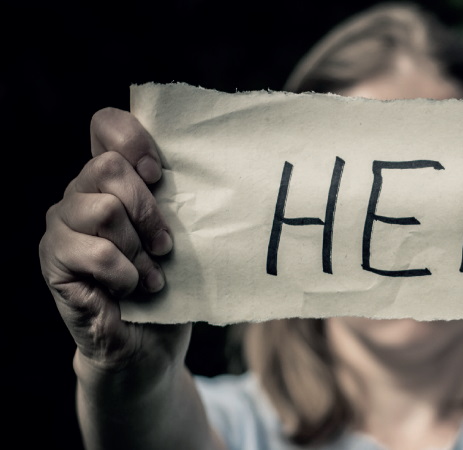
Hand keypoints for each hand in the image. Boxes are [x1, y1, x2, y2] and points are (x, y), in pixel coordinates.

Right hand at [39, 107, 188, 374]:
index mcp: (112, 179)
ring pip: (101, 209)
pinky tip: (134, 289)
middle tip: (165, 244)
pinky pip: (95, 252)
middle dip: (147, 208)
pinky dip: (125, 274)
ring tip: (151, 273)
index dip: (132, 139)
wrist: (151, 345)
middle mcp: (80, 195)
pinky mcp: (54, 262)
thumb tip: (209, 169)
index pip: (106, 125)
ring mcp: (61, 227)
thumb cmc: (173, 284)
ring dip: (137, 248)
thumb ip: (179, 197)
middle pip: (106, 167)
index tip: (159, 174)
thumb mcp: (185, 234)